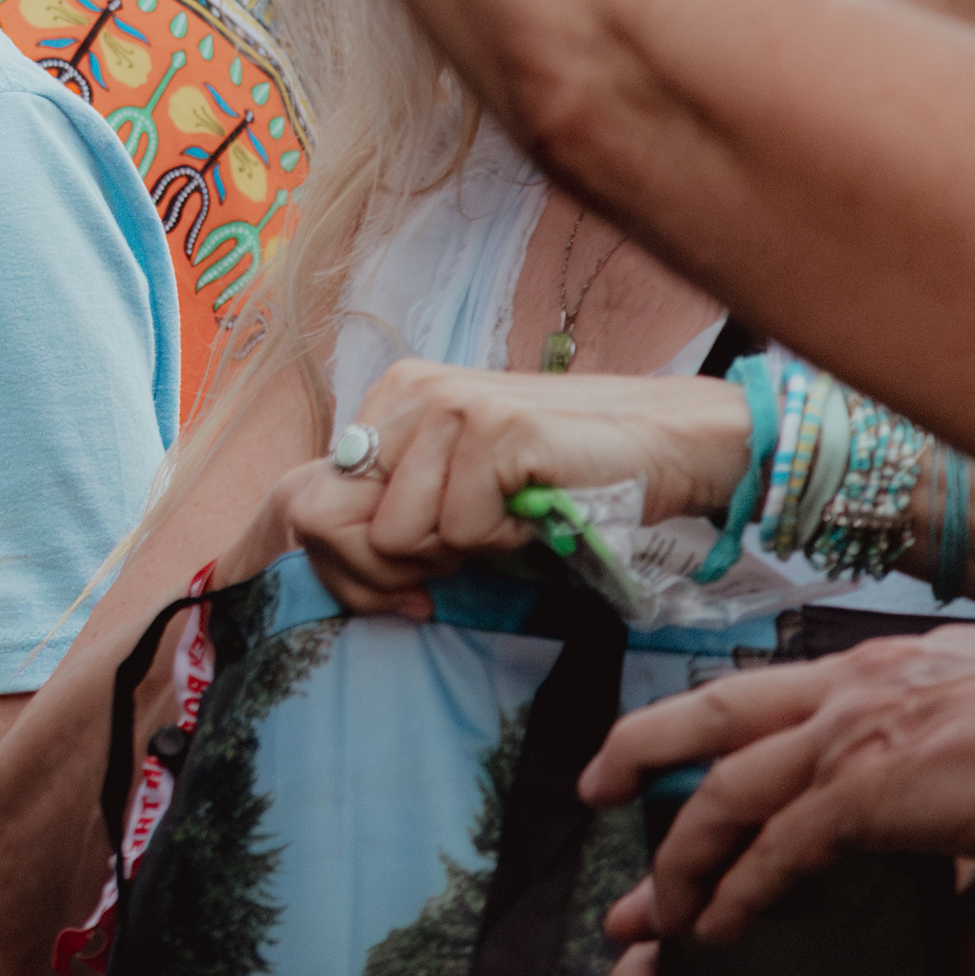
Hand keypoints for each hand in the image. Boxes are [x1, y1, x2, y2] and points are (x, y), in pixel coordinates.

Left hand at [273, 359, 752, 617]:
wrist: (663, 443)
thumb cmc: (556, 474)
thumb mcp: (458, 482)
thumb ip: (396, 503)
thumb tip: (322, 551)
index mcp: (392, 396)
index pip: (311, 496)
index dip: (347, 562)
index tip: (400, 585)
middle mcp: (411, 390)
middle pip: (341, 523)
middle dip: (390, 569)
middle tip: (458, 560)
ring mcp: (452, 406)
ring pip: (400, 534)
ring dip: (460, 550)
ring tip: (508, 517)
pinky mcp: (497, 432)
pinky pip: (463, 532)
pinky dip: (504, 542)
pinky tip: (536, 509)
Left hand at [576, 632, 974, 945]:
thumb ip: (973, 883)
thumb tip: (966, 965)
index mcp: (881, 670)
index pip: (768, 694)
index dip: (709, 728)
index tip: (665, 761)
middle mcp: (852, 685)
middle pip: (712, 712)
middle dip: (640, 750)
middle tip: (592, 790)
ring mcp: (854, 731)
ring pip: (728, 789)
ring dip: (682, 853)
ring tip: (651, 905)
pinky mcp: (869, 788)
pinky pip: (778, 847)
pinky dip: (738, 888)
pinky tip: (714, 926)